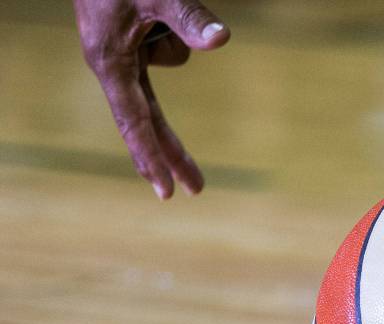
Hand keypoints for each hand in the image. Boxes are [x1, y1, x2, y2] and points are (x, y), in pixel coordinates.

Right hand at [73, 0, 230, 198]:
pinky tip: (156, 4)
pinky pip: (172, 43)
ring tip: (155, 5)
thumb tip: (222, 40)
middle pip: (150, 121)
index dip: (152, 158)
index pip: (135, 122)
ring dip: (175, 33)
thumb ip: (188, 17)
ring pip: (172, 61)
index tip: (166, 193)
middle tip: (197, 190)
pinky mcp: (135, 42)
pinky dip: (174, 26)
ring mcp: (125, 54)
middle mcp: (115, 64)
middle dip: (173, 154)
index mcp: (110, 62)